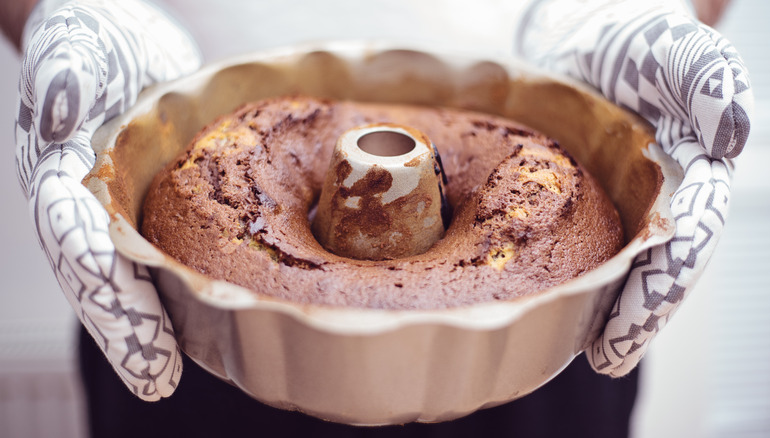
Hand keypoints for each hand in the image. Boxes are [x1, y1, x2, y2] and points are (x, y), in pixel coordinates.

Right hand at [15, 0, 200, 398]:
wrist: (111, 25)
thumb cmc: (82, 42)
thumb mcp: (69, 62)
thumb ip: (62, 89)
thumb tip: (61, 116)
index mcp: (70, 191)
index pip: (89, 265)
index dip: (120, 319)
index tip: (151, 371)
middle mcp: (103, 208)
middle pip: (121, 282)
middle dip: (143, 332)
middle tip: (164, 379)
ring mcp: (138, 205)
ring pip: (155, 268)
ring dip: (178, 312)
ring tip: (209, 354)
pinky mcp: (172, 193)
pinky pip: (189, 236)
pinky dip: (210, 267)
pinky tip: (245, 291)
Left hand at [516, 0, 752, 375]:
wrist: (581, 34)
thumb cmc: (636, 42)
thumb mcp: (677, 52)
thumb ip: (710, 81)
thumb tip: (733, 133)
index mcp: (685, 179)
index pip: (681, 246)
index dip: (659, 292)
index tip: (631, 333)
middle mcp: (651, 200)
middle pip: (648, 268)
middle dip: (632, 315)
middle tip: (607, 356)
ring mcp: (611, 202)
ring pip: (610, 262)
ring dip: (597, 306)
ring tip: (576, 346)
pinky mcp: (568, 197)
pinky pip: (565, 238)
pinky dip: (558, 270)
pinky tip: (537, 297)